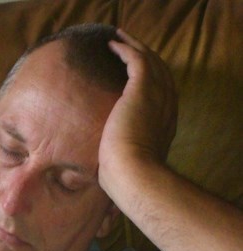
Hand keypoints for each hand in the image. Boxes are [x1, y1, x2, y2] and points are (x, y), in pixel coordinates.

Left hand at [98, 30, 177, 195]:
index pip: (162, 96)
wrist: (134, 175)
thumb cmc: (127, 181)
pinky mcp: (142, 90)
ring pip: (150, 61)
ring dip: (135, 47)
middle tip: (128, 49)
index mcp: (164, 126)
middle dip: (145, 58)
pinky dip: (126, 49)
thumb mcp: (127, 170)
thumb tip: (105, 194)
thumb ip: (122, 168)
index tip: (136, 77)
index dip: (151, 82)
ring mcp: (156, 97)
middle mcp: (166, 108)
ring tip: (119, 38)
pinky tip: (111, 45)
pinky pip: (137, 59)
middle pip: (160, 74)